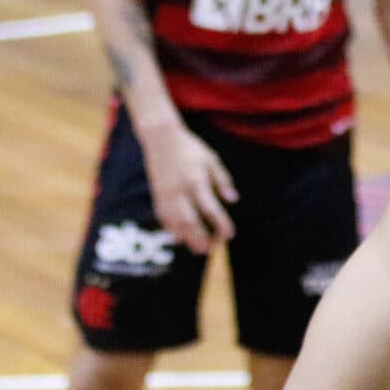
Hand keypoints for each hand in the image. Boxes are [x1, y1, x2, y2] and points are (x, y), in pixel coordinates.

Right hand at [139, 126, 237, 253]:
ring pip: (175, 224)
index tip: (229, 235)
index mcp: (195, 181)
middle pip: (190, 222)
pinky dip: (172, 231)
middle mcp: (179, 192)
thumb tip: (233, 200)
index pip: (210, 208)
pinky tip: (180, 239)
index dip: (220, 224)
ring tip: (199, 250)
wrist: (161, 139)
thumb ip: (223, 180)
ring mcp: (165, 196)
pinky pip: (164, 219)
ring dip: (187, 239)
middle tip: (213, 249)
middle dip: (202, 238)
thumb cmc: (191, 149)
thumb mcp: (212, 160)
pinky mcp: (157, 197)